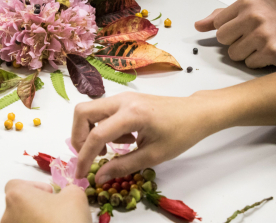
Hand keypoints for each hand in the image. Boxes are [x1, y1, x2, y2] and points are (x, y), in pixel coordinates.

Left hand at [1, 180, 91, 222]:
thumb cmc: (66, 220)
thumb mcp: (75, 196)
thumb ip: (68, 188)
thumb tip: (66, 193)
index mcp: (17, 197)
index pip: (15, 185)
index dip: (34, 186)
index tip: (50, 194)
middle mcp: (8, 216)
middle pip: (18, 204)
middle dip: (36, 205)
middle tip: (56, 210)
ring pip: (21, 221)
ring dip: (35, 220)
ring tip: (55, 222)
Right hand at [71, 92, 222, 184]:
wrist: (196, 113)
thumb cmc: (180, 133)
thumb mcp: (153, 155)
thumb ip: (123, 166)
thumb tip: (99, 177)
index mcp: (131, 114)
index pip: (96, 135)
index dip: (84, 157)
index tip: (81, 174)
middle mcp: (122, 101)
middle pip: (82, 112)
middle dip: (79, 137)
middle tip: (91, 155)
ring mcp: (123, 97)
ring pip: (90, 110)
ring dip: (91, 131)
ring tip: (113, 148)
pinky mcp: (125, 99)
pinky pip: (102, 111)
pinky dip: (103, 126)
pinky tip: (124, 139)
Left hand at [195, 0, 275, 67]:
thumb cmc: (264, 19)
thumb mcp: (242, 11)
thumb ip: (217, 17)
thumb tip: (198, 25)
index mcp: (246, 3)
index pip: (217, 24)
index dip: (228, 29)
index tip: (242, 26)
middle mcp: (255, 16)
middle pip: (222, 39)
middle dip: (233, 41)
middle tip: (250, 36)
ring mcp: (264, 33)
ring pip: (234, 54)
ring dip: (244, 52)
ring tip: (258, 44)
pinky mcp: (272, 51)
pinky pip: (249, 63)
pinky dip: (256, 61)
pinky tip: (266, 51)